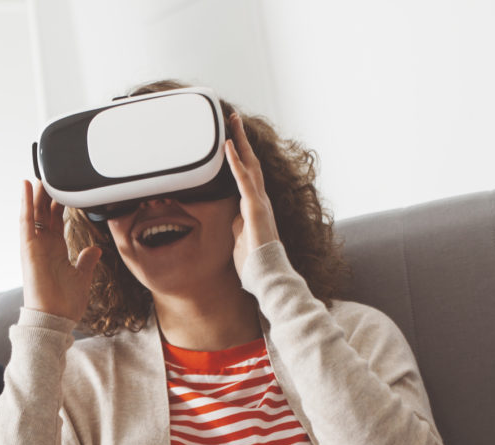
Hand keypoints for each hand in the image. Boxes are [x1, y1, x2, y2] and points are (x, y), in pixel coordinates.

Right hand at [20, 180, 101, 322]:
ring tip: (40, 174)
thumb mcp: (82, 277)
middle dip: (48, 194)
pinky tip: (26, 186)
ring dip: (36, 193)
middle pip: (44, 213)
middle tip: (53, 175)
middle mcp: (43, 246)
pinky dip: (25, 203)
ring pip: (34, 212)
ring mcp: (34, 246)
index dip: (59, 203)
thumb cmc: (65, 303)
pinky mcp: (28, 248)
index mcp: (56, 250)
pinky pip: (26, 221)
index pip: (56, 220)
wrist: (55, 318)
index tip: (64, 188)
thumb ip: (87, 261)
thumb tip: (95, 249)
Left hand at [225, 113, 281, 275]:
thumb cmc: (254, 264)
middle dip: (242, 140)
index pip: (246, 175)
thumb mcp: (241, 241)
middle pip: (250, 162)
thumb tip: (234, 220)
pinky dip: (235, 162)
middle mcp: (260, 200)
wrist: (267, 276)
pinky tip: (227, 146)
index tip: (231, 140)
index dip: (239, 157)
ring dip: (239, 141)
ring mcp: (259, 202)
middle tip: (233, 119)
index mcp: (255, 207)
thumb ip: (238, 227)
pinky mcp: (255, 207)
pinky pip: (243, 180)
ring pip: (249, 164)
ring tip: (231, 121)